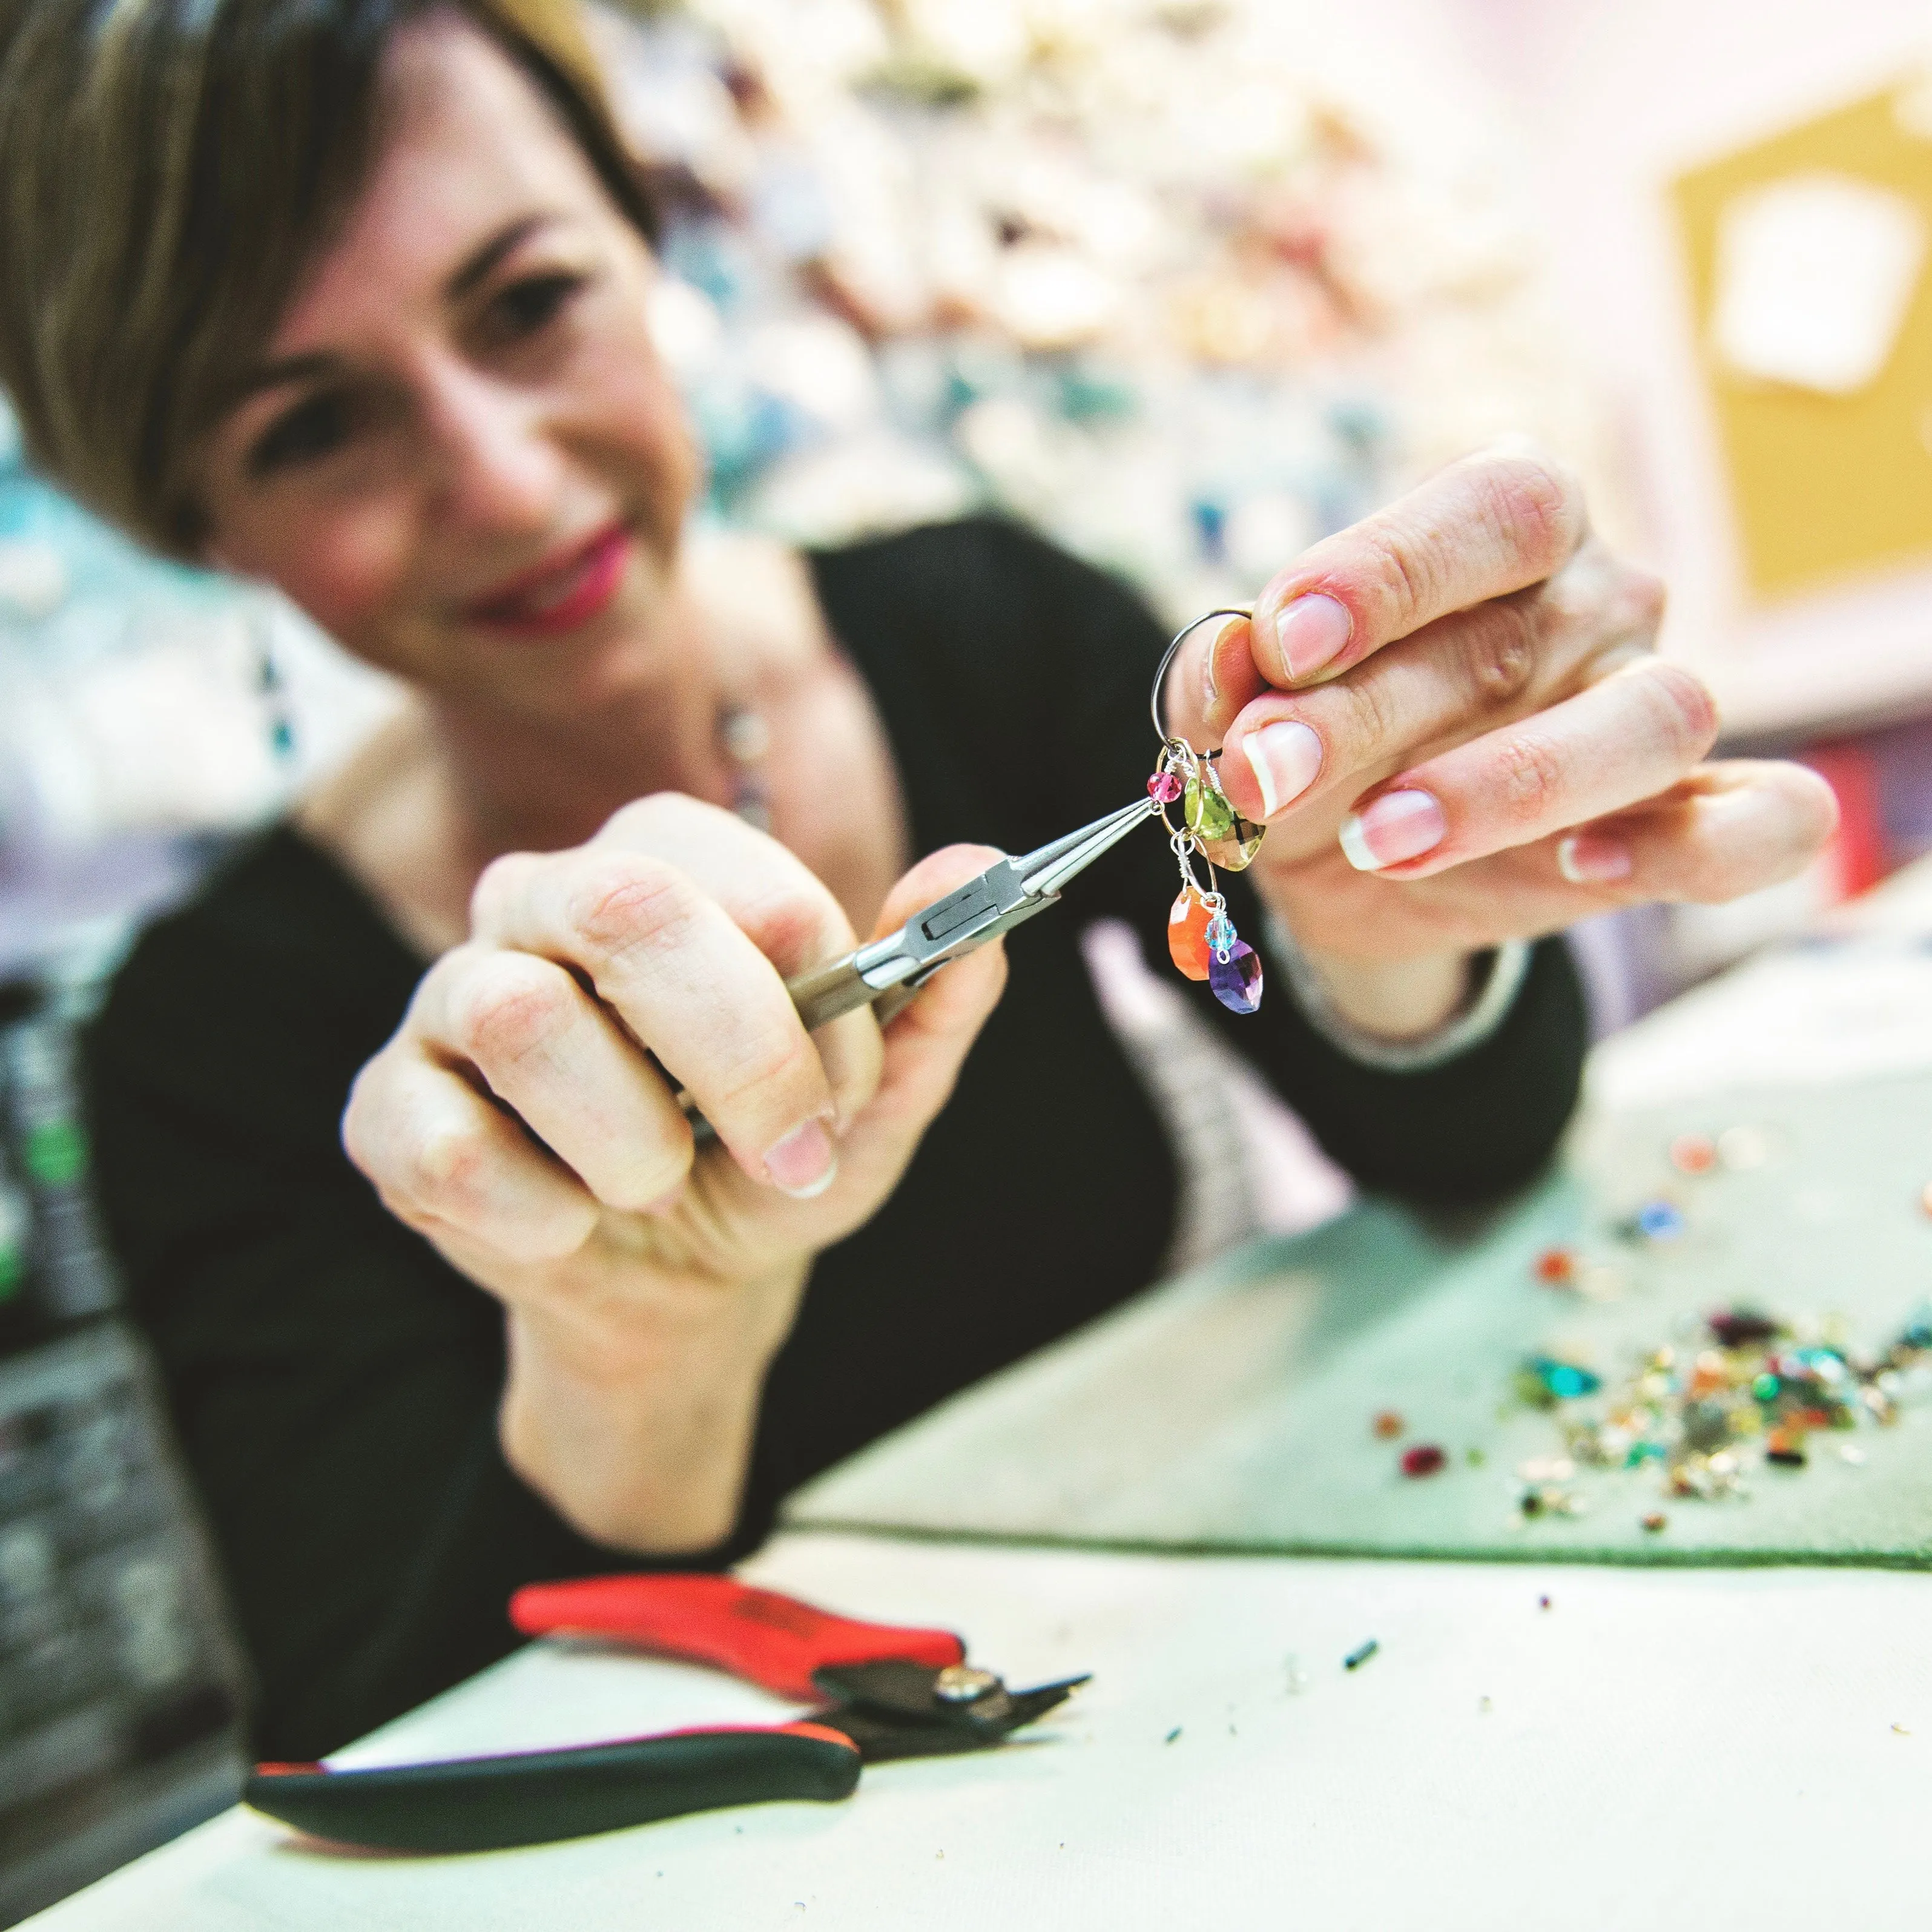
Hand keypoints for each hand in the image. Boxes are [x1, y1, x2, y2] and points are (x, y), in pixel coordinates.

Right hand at [342, 795, 1005, 1549]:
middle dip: (738, 1050)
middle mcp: (539, 902)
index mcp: (660, 867)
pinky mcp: (387, 1111)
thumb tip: (977, 872)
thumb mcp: (865, 1100)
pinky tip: (570, 1229)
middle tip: (789, 1152)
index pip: (730, 865)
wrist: (677, 1288)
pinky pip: (442, 1144)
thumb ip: (925, 993)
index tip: (847, 1086)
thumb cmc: (766, 1160)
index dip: (808, 976)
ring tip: (661, 1188)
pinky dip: (534, 1212)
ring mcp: (448, 1001)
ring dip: (631, 1140)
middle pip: (622, 906)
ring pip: (521, 1018)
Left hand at [1167, 446, 1836, 1029]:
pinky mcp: (1692, 818)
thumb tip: (1222, 661)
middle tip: (1265, 771)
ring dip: (1506, 785)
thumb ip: (1227, 683)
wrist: (1350, 866)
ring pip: (1654, 719)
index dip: (1389, 564)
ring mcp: (1653, 705)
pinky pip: (1765, 821)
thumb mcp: (1247, 715)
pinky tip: (1584, 867)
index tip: (1283, 636)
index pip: (1493, 505)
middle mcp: (1601, 599)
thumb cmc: (1313, 750)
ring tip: (1376, 838)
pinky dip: (1699, 845)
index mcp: (1510, 527)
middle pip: (1525, 630)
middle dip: (1373, 708)